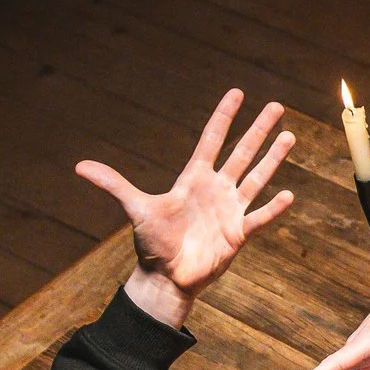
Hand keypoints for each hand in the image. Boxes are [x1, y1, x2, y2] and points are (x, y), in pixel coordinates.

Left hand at [77, 88, 295, 327]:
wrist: (166, 276)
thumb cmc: (152, 243)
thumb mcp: (135, 209)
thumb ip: (113, 185)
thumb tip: (80, 167)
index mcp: (193, 178)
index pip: (212, 139)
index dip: (224, 116)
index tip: (237, 92)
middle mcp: (216, 189)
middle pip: (242, 152)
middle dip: (258, 129)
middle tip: (277, 106)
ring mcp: (230, 210)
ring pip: (256, 178)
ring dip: (273, 158)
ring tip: (289, 137)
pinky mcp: (238, 234)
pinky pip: (259, 218)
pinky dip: (274, 208)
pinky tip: (289, 195)